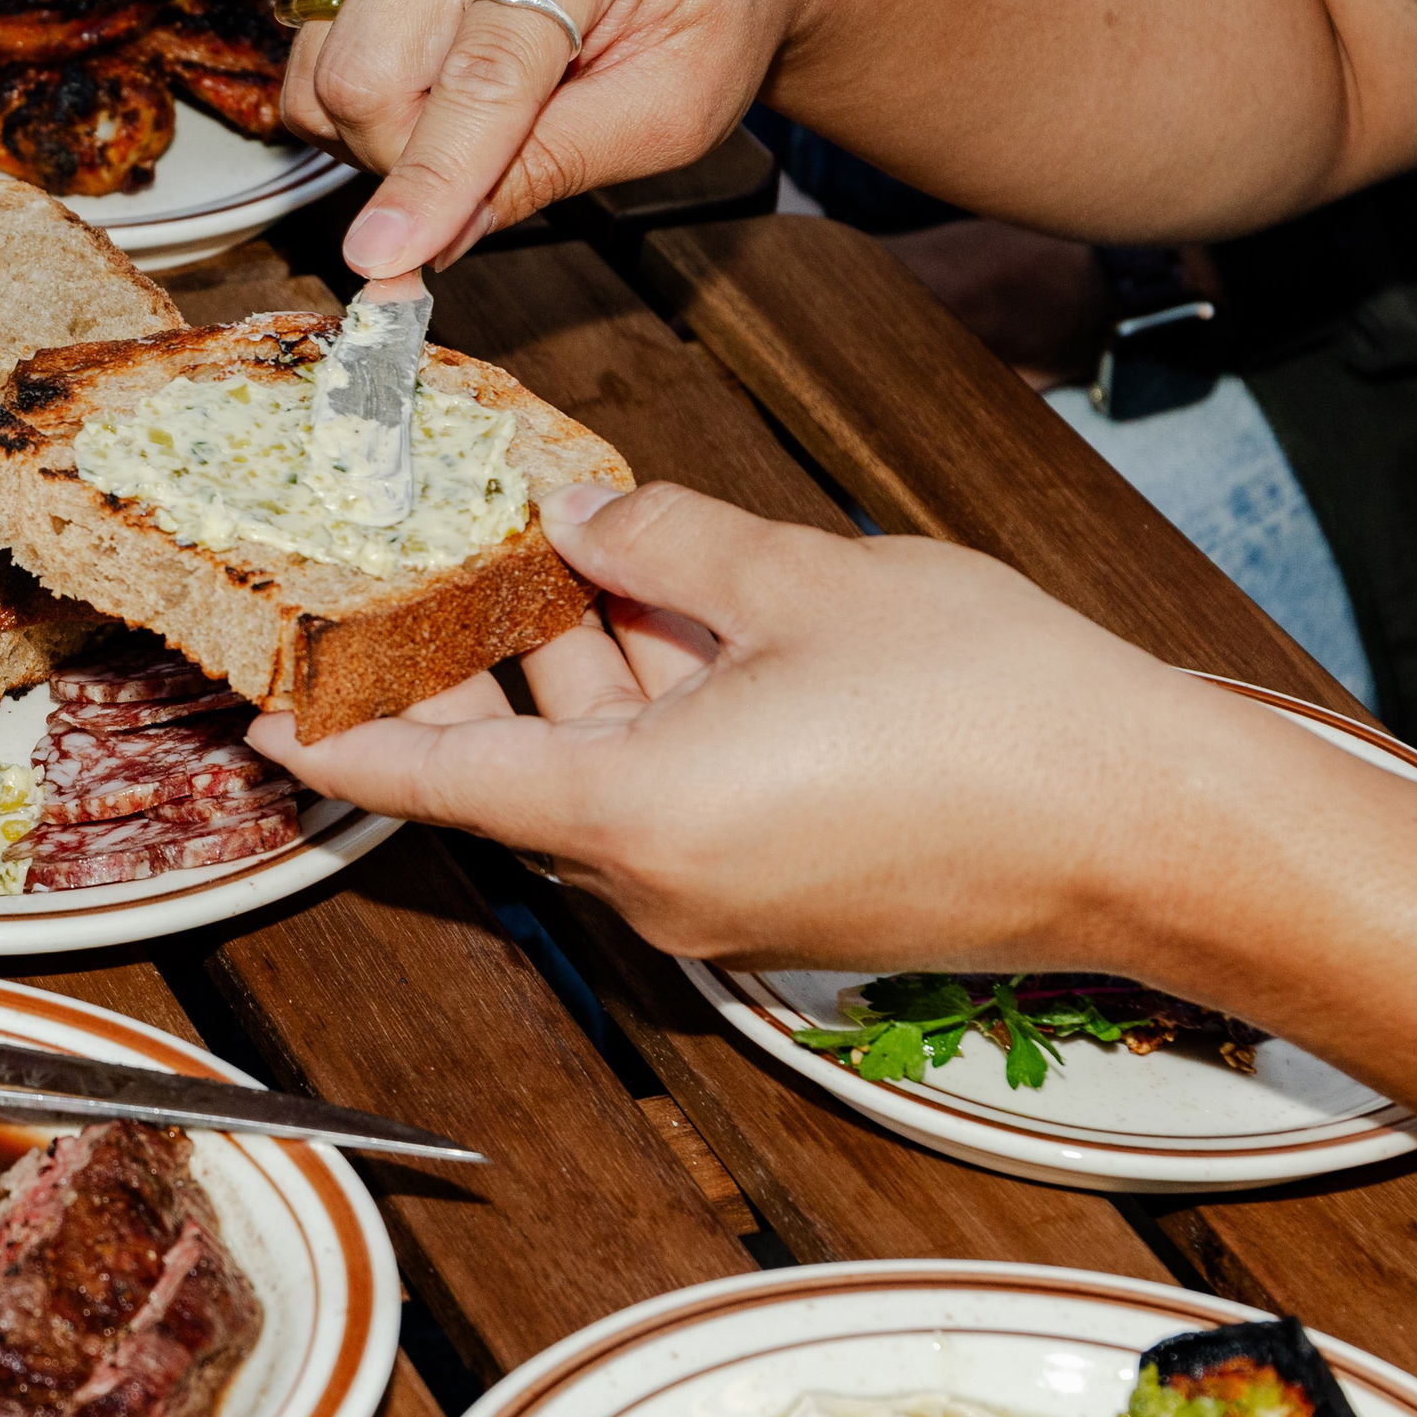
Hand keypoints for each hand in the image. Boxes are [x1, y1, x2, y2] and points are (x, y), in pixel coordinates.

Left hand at [243, 480, 1256, 971]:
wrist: (1157, 834)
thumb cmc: (997, 712)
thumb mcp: (807, 581)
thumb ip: (668, 540)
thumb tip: (581, 512)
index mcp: (635, 814)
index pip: (438, 781)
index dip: (339, 742)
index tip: (259, 717)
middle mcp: (662, 884)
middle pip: (522, 769)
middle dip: (483, 659)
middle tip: (429, 561)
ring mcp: (728, 903)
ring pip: (607, 773)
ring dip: (583, 669)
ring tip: (557, 547)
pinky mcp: (792, 899)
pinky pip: (681, 798)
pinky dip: (659, 710)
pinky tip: (676, 609)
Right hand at [285, 0, 815, 279]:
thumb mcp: (674, 105)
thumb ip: (553, 167)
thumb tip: (434, 238)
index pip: (479, 71)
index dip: (431, 175)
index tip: (387, 255)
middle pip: (365, 71)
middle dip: (407, 157)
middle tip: (491, 162)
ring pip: (323, 62)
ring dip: (382, 127)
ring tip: (478, 111)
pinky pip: (318, 39)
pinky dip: (368, 87)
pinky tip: (444, 71)